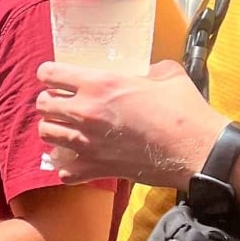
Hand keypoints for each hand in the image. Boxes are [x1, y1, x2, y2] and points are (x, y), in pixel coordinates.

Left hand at [35, 60, 224, 190]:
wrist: (197, 149)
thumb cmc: (184, 109)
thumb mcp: (166, 74)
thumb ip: (145, 69)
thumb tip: (141, 71)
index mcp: (100, 84)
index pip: (50, 74)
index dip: (49, 74)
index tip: (54, 77)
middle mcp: (87, 112)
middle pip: (42, 106)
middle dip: (49, 102)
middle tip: (62, 103)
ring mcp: (88, 143)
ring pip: (46, 135)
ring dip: (54, 129)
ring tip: (65, 128)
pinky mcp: (96, 168)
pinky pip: (64, 171)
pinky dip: (66, 166)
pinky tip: (76, 159)